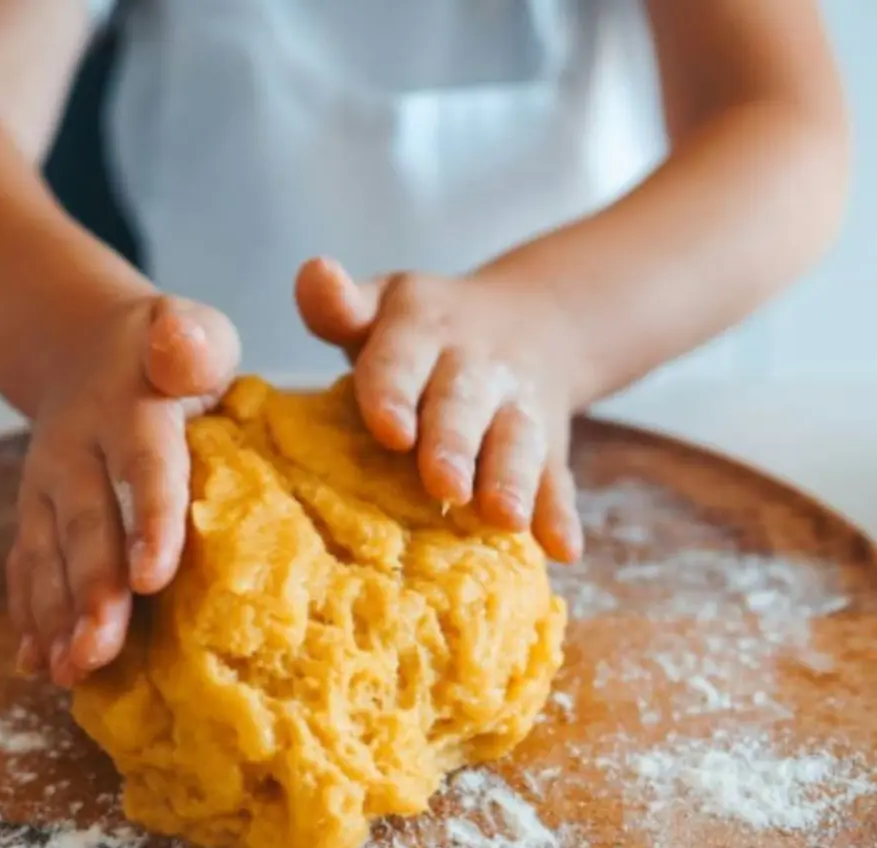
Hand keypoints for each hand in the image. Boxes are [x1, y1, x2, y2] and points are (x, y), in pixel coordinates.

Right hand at [8, 295, 239, 686]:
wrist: (88, 348)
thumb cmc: (169, 353)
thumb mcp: (193, 333)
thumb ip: (194, 342)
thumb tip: (178, 346)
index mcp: (129, 405)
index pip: (143, 464)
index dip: (148, 520)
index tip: (151, 578)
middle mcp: (76, 448)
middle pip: (86, 523)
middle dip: (91, 591)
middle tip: (100, 651)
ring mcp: (47, 484)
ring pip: (48, 552)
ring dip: (57, 615)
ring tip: (71, 671)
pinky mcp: (34, 511)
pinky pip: (25, 562)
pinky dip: (29, 611)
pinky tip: (37, 660)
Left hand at [295, 259, 582, 562]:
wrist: (531, 319)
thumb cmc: (422, 333)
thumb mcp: (381, 305)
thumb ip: (339, 305)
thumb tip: (314, 271)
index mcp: (422, 330)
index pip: (401, 360)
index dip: (394, 393)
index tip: (389, 430)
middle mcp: (474, 366)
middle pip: (463, 405)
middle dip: (455, 445)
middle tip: (443, 485)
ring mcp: (516, 406)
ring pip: (516, 442)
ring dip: (512, 481)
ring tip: (504, 518)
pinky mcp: (549, 443)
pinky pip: (557, 477)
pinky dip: (560, 513)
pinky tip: (562, 547)